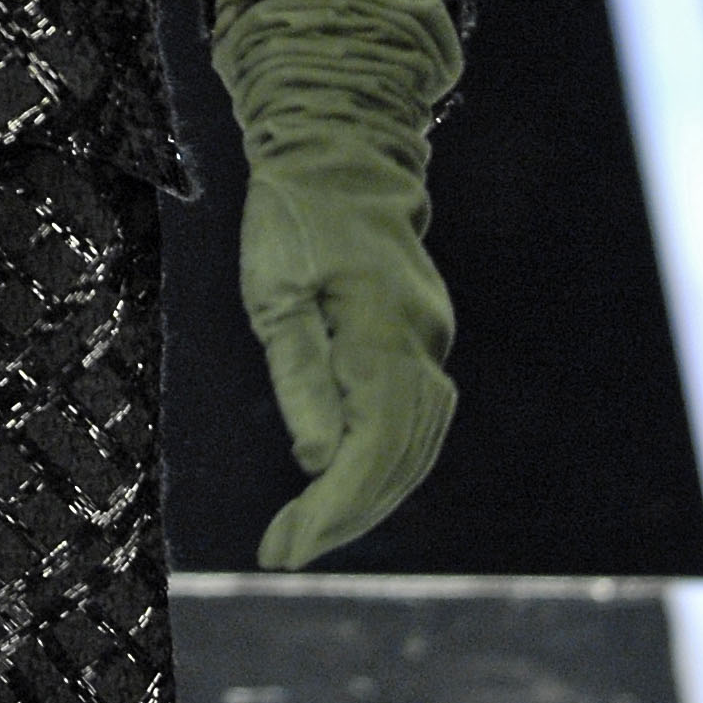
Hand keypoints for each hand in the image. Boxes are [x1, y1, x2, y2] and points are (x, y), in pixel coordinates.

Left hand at [237, 146, 455, 568]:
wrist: (340, 151)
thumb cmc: (291, 215)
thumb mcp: (272, 288)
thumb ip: (298, 371)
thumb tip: (319, 458)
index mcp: (382, 331)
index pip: (371, 448)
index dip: (332, 508)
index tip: (283, 551)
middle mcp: (421, 342)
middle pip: (399, 457)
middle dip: (344, 515)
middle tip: (283, 552)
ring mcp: (430, 338)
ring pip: (415, 444)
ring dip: (367, 496)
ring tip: (306, 532)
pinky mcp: (424, 336)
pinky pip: (416, 418)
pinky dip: (385, 461)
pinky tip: (345, 483)